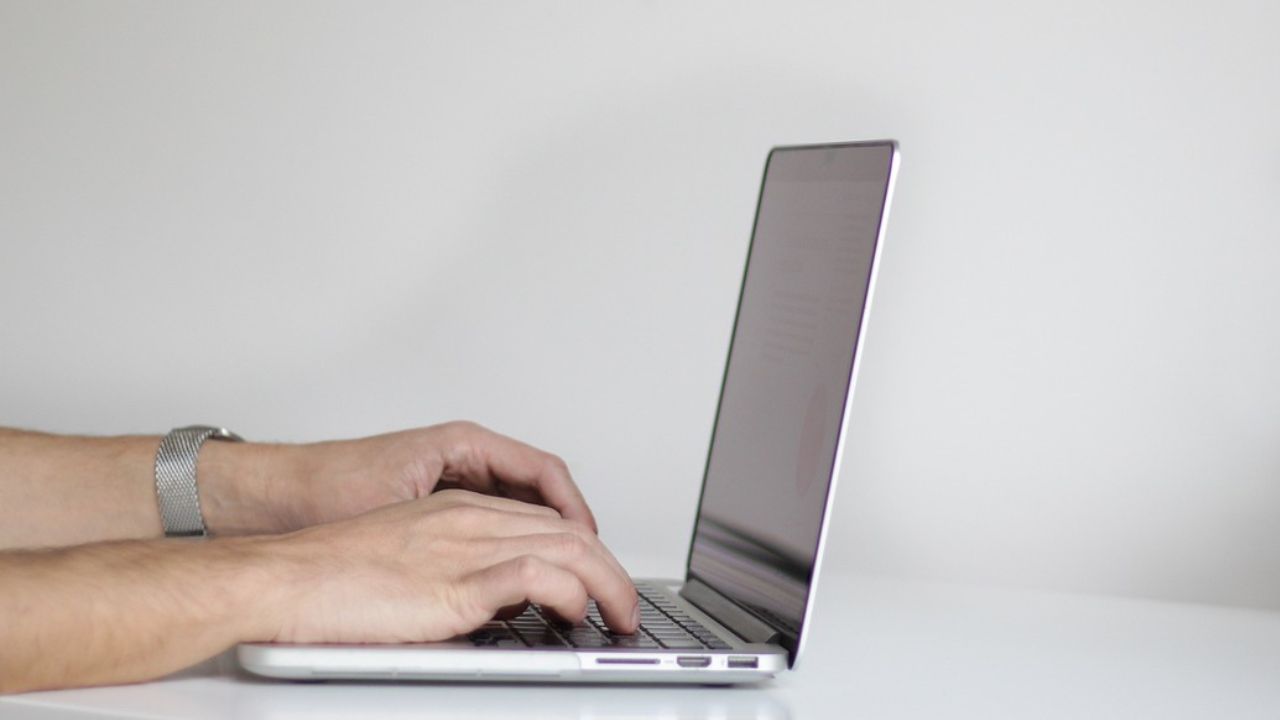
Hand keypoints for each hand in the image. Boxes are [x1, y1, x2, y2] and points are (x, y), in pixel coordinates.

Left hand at [200, 421, 596, 535]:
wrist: (270, 497)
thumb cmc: (323, 488)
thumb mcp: (402, 509)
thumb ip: (459, 530)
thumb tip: (510, 557)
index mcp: (462, 444)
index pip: (543, 471)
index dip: (575, 509)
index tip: (590, 542)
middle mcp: (461, 457)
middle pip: (539, 489)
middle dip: (569, 527)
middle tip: (590, 567)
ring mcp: (449, 479)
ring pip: (518, 507)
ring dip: (543, 537)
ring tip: (563, 574)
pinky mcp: (435, 503)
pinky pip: (492, 520)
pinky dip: (511, 544)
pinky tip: (515, 574)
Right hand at [261, 488, 639, 640]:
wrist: (285, 577)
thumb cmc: (329, 575)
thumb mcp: (407, 563)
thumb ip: (455, 573)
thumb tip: (494, 606)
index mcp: (456, 509)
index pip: (544, 519)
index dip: (583, 549)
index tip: (599, 579)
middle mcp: (469, 518)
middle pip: (568, 530)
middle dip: (610, 568)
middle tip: (624, 604)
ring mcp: (465, 546)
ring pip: (567, 547)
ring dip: (607, 584)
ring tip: (619, 616)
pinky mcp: (456, 582)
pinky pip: (537, 577)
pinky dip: (571, 593)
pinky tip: (577, 613)